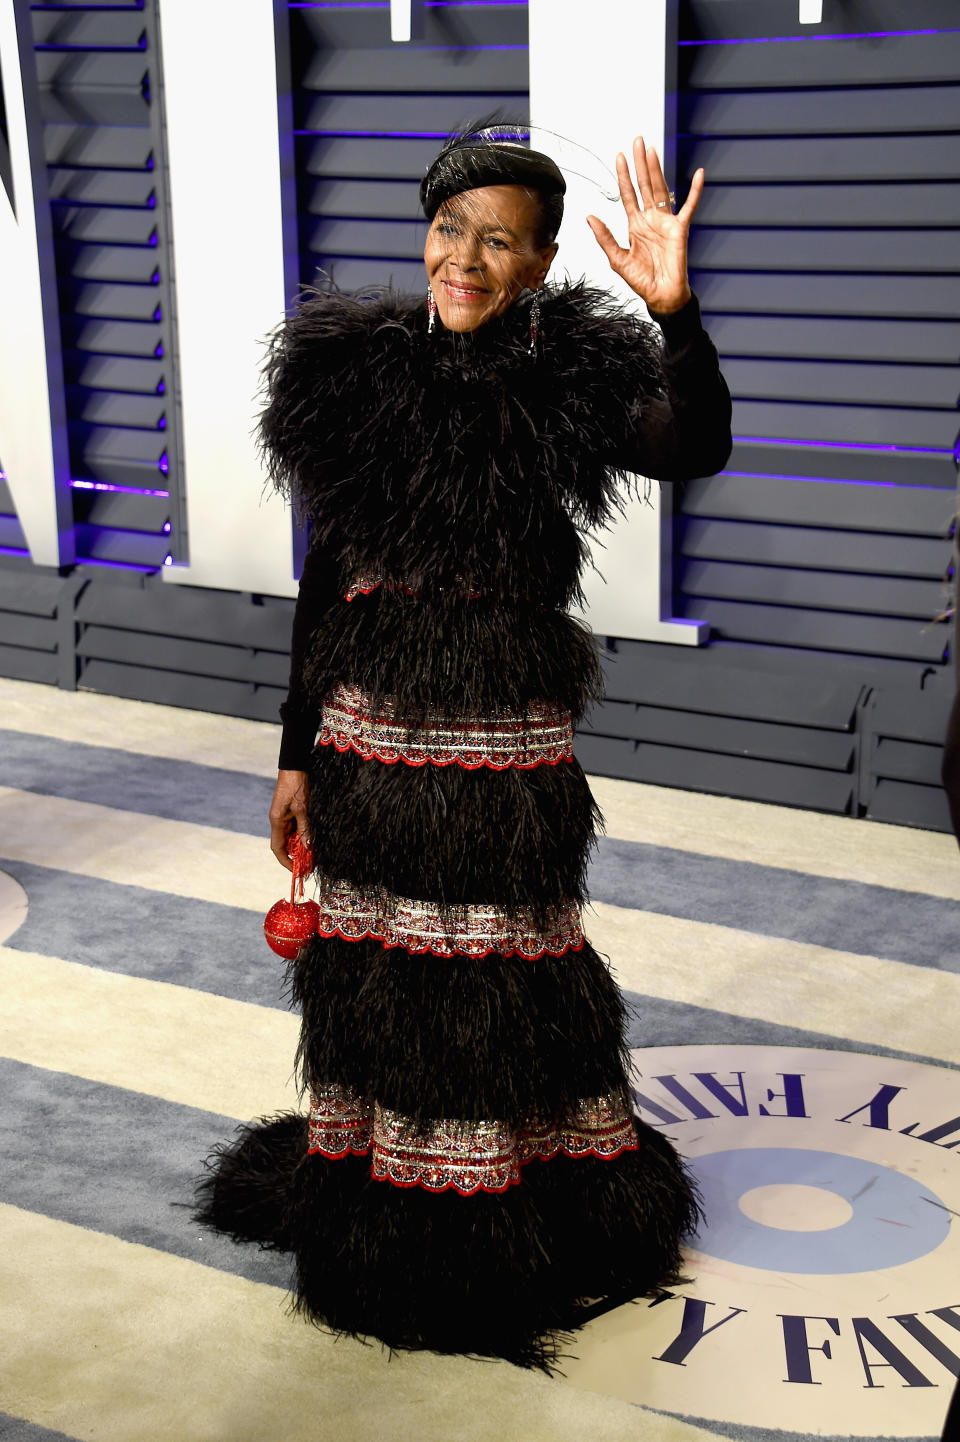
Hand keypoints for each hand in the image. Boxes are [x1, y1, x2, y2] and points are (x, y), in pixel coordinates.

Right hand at [269, 769, 309, 870]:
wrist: (294, 767)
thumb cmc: (296, 786)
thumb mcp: (302, 809)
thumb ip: (304, 828)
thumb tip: (308, 848)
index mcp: (277, 822)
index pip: (277, 849)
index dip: (285, 862)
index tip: (296, 871)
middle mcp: (278, 821)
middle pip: (284, 845)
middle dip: (295, 857)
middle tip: (308, 866)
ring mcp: (284, 817)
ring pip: (291, 838)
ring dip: (300, 847)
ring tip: (313, 857)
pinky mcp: (290, 812)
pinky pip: (295, 829)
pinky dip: (302, 837)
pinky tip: (312, 841)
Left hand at [587, 137, 703, 313]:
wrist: (660, 296)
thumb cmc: (641, 280)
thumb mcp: (617, 259)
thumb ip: (605, 237)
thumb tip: (589, 216)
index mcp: (635, 225)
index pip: (628, 194)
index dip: (623, 175)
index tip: (620, 156)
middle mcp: (650, 219)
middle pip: (644, 185)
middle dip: (640, 163)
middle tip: (637, 140)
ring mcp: (666, 222)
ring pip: (661, 189)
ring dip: (657, 169)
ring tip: (652, 150)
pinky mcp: (680, 230)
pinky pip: (689, 207)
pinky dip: (695, 191)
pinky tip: (699, 174)